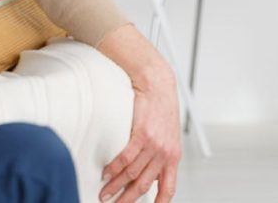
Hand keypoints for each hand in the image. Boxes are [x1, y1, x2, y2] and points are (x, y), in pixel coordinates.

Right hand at [98, 28, 181, 202]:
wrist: (158, 86)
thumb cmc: (161, 110)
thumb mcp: (168, 136)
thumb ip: (160, 156)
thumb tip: (149, 173)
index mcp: (173, 156)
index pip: (168, 188)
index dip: (159, 202)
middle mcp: (165, 153)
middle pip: (144, 185)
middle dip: (127, 199)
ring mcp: (154, 144)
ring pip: (132, 173)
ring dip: (115, 186)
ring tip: (105, 192)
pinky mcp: (142, 134)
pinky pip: (125, 158)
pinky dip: (114, 168)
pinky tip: (107, 173)